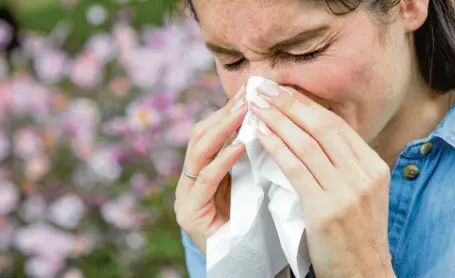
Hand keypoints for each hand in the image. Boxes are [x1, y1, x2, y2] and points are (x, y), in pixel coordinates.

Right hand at [174, 86, 246, 254]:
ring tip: (244, 111)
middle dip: (224, 114)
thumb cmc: (253, 221)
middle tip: (246, 94)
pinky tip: (240, 145)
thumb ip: (251, 157)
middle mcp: (189, 180)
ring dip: (222, 129)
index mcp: (203, 170)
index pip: (212, 132)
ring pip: (198, 153)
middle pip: (201, 136)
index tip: (249, 90)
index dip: (228, 110)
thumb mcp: (252, 182)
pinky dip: (223, 161)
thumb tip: (269, 120)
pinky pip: (206, 181)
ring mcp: (185, 196)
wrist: (243, 261)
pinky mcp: (189, 214)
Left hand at [250, 83, 394, 277]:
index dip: (308, 104)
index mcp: (374, 167)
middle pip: (323, 126)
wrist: (365, 273)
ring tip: (255, 104)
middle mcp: (364, 174)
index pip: (337, 125)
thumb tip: (315, 135)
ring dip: (277, 119)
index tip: (284, 90)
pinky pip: (296, 169)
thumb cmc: (357, 235)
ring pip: (307, 143)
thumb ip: (346, 165)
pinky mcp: (326, 210)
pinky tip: (260, 133)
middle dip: (290, 103)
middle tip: (264, 88)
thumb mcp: (363, 194)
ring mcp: (347, 192)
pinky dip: (276, 146)